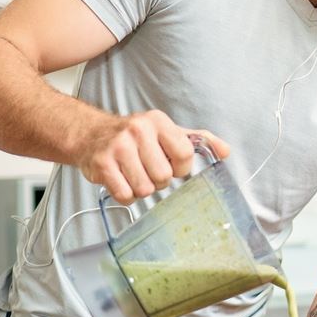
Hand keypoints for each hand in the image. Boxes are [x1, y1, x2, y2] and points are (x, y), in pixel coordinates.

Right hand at [76, 109, 230, 204]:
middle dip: (159, 180)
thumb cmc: (135, 137)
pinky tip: (121, 181)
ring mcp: (118, 147)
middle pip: (164, 175)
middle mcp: (138, 130)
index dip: (181, 167)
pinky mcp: (102, 164)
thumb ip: (196, 140)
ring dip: (142, 188)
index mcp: (157, 121)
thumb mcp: (166, 131)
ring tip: (134, 174)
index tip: (171, 165)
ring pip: (145, 188)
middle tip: (148, 170)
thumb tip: (226, 151)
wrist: (90, 134)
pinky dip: (126, 195)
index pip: (184, 153)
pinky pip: (125, 195)